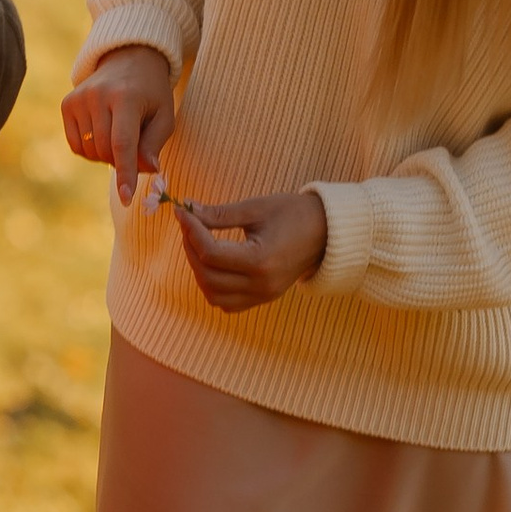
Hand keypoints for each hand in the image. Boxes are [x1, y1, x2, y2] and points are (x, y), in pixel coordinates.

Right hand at [61, 45, 176, 200]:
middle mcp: (98, 96)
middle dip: (121, 161)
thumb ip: (154, 145)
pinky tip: (102, 133)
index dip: (125, 173)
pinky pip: (76, 146)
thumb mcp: (164, 116)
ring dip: (106, 155)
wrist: (128, 59)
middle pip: (106, 151)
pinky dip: (90, 149)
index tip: (126, 197)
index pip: (123, 144)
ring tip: (119, 133)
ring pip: (90, 151)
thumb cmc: (151, 93)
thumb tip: (147, 170)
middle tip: (136, 148)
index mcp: (126, 97)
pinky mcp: (67, 103)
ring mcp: (79, 99)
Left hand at [173, 187, 327, 311]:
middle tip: (188, 224)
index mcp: (261, 261)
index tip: (183, 211)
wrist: (327, 232)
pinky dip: (212, 287)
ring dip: (198, 270)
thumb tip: (187, 209)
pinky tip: (211, 263)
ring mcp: (263, 295)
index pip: (210, 253)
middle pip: (207, 276)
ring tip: (198, 242)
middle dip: (190, 248)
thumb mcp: (256, 208)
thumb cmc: (294, 213)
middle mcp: (261, 285)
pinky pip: (227, 303)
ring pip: (213, 295)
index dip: (190, 231)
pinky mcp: (264, 298)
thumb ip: (219, 214)